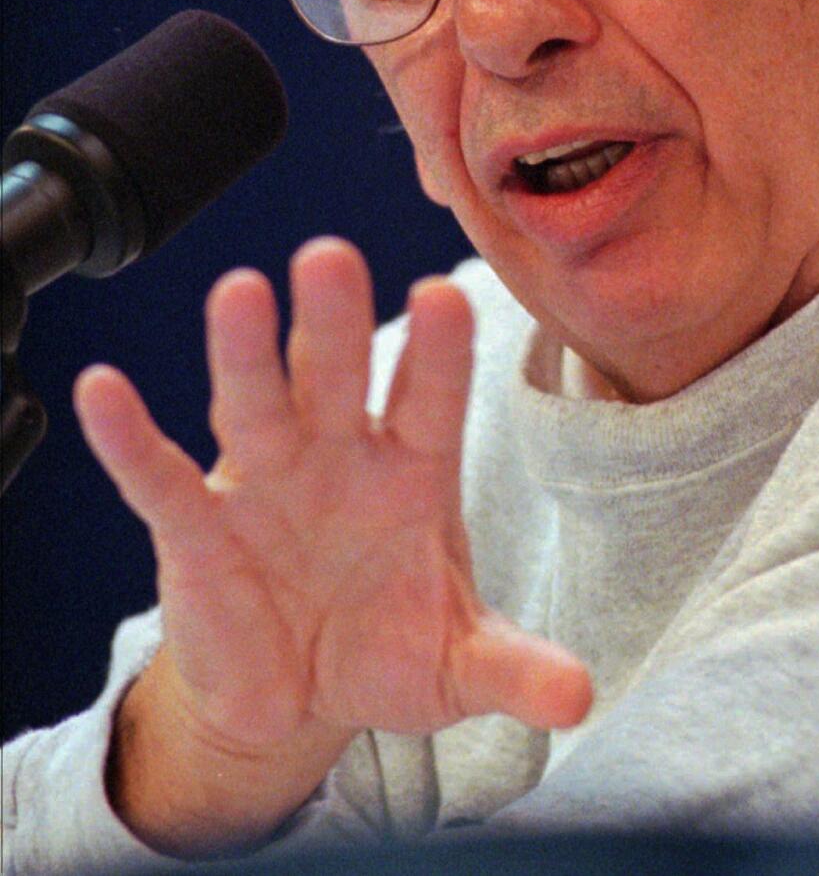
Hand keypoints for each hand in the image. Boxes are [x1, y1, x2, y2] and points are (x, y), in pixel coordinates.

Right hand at [74, 238, 590, 852]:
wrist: (300, 697)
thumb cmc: (386, 648)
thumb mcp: (456, 666)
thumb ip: (515, 667)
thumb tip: (578, 697)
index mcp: (413, 472)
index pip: (430, 397)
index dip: (437, 352)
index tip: (446, 297)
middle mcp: (339, 456)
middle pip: (338, 375)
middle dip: (335, 321)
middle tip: (331, 256)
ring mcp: (265, 483)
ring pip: (254, 402)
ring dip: (244, 353)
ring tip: (238, 291)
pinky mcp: (198, 528)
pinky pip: (162, 475)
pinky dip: (131, 438)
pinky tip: (105, 390)